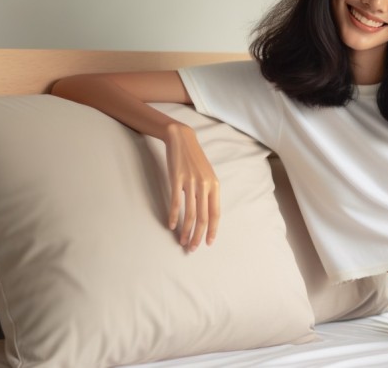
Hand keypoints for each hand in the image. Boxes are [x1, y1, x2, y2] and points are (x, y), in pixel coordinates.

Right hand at [164, 123, 219, 250]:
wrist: (183, 139)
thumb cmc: (195, 160)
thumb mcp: (207, 175)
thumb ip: (209, 193)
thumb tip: (208, 213)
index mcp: (215, 186)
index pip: (216, 214)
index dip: (212, 230)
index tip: (208, 243)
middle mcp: (205, 185)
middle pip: (203, 217)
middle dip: (198, 235)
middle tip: (193, 248)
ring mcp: (190, 182)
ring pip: (190, 213)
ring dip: (186, 231)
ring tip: (183, 241)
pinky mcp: (176, 179)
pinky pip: (176, 203)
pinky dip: (174, 216)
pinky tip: (172, 226)